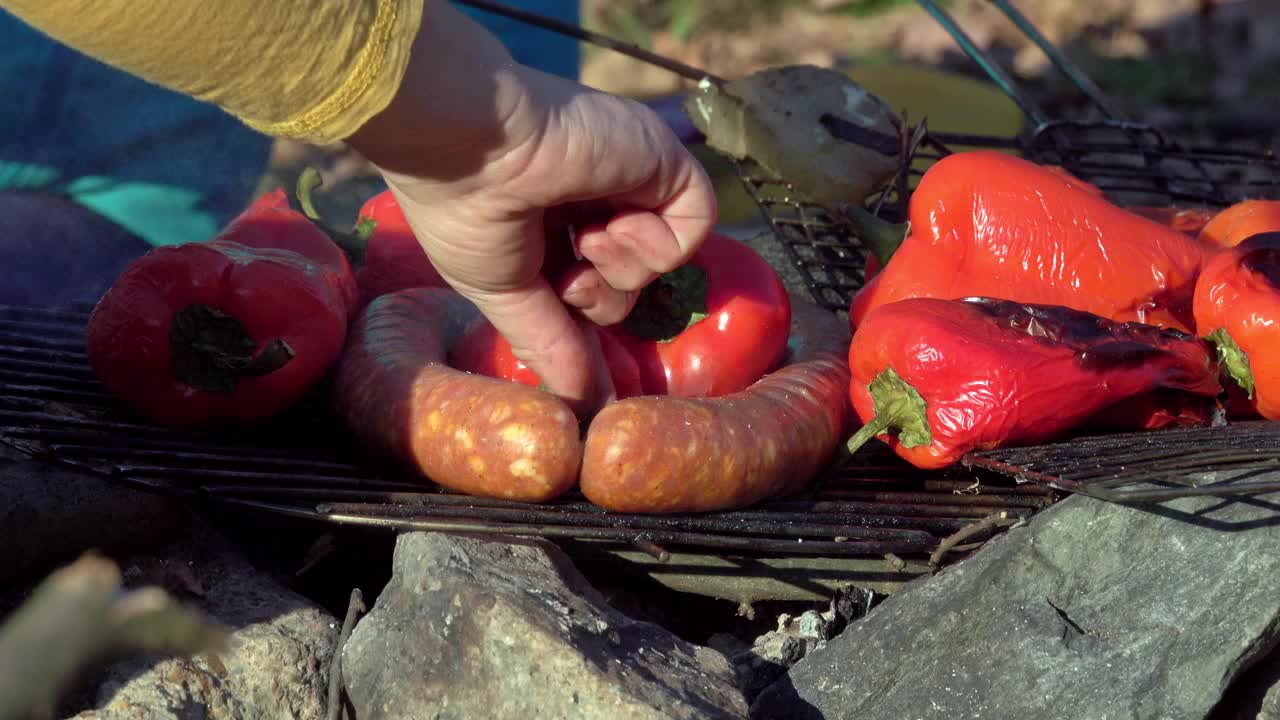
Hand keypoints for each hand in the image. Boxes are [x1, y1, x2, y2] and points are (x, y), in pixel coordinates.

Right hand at [346, 1, 716, 413]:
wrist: (468, 145)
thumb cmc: (464, 213)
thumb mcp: (505, 293)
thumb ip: (550, 342)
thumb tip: (584, 401)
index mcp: (552, 218)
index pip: (594, 283)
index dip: (587, 310)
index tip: (575, 341)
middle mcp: (596, 195)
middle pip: (631, 280)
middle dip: (601, 295)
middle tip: (568, 277)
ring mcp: (632, 177)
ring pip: (662, 259)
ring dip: (622, 267)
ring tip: (584, 237)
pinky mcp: (664, 160)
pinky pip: (694, 225)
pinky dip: (657, 245)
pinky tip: (613, 226)